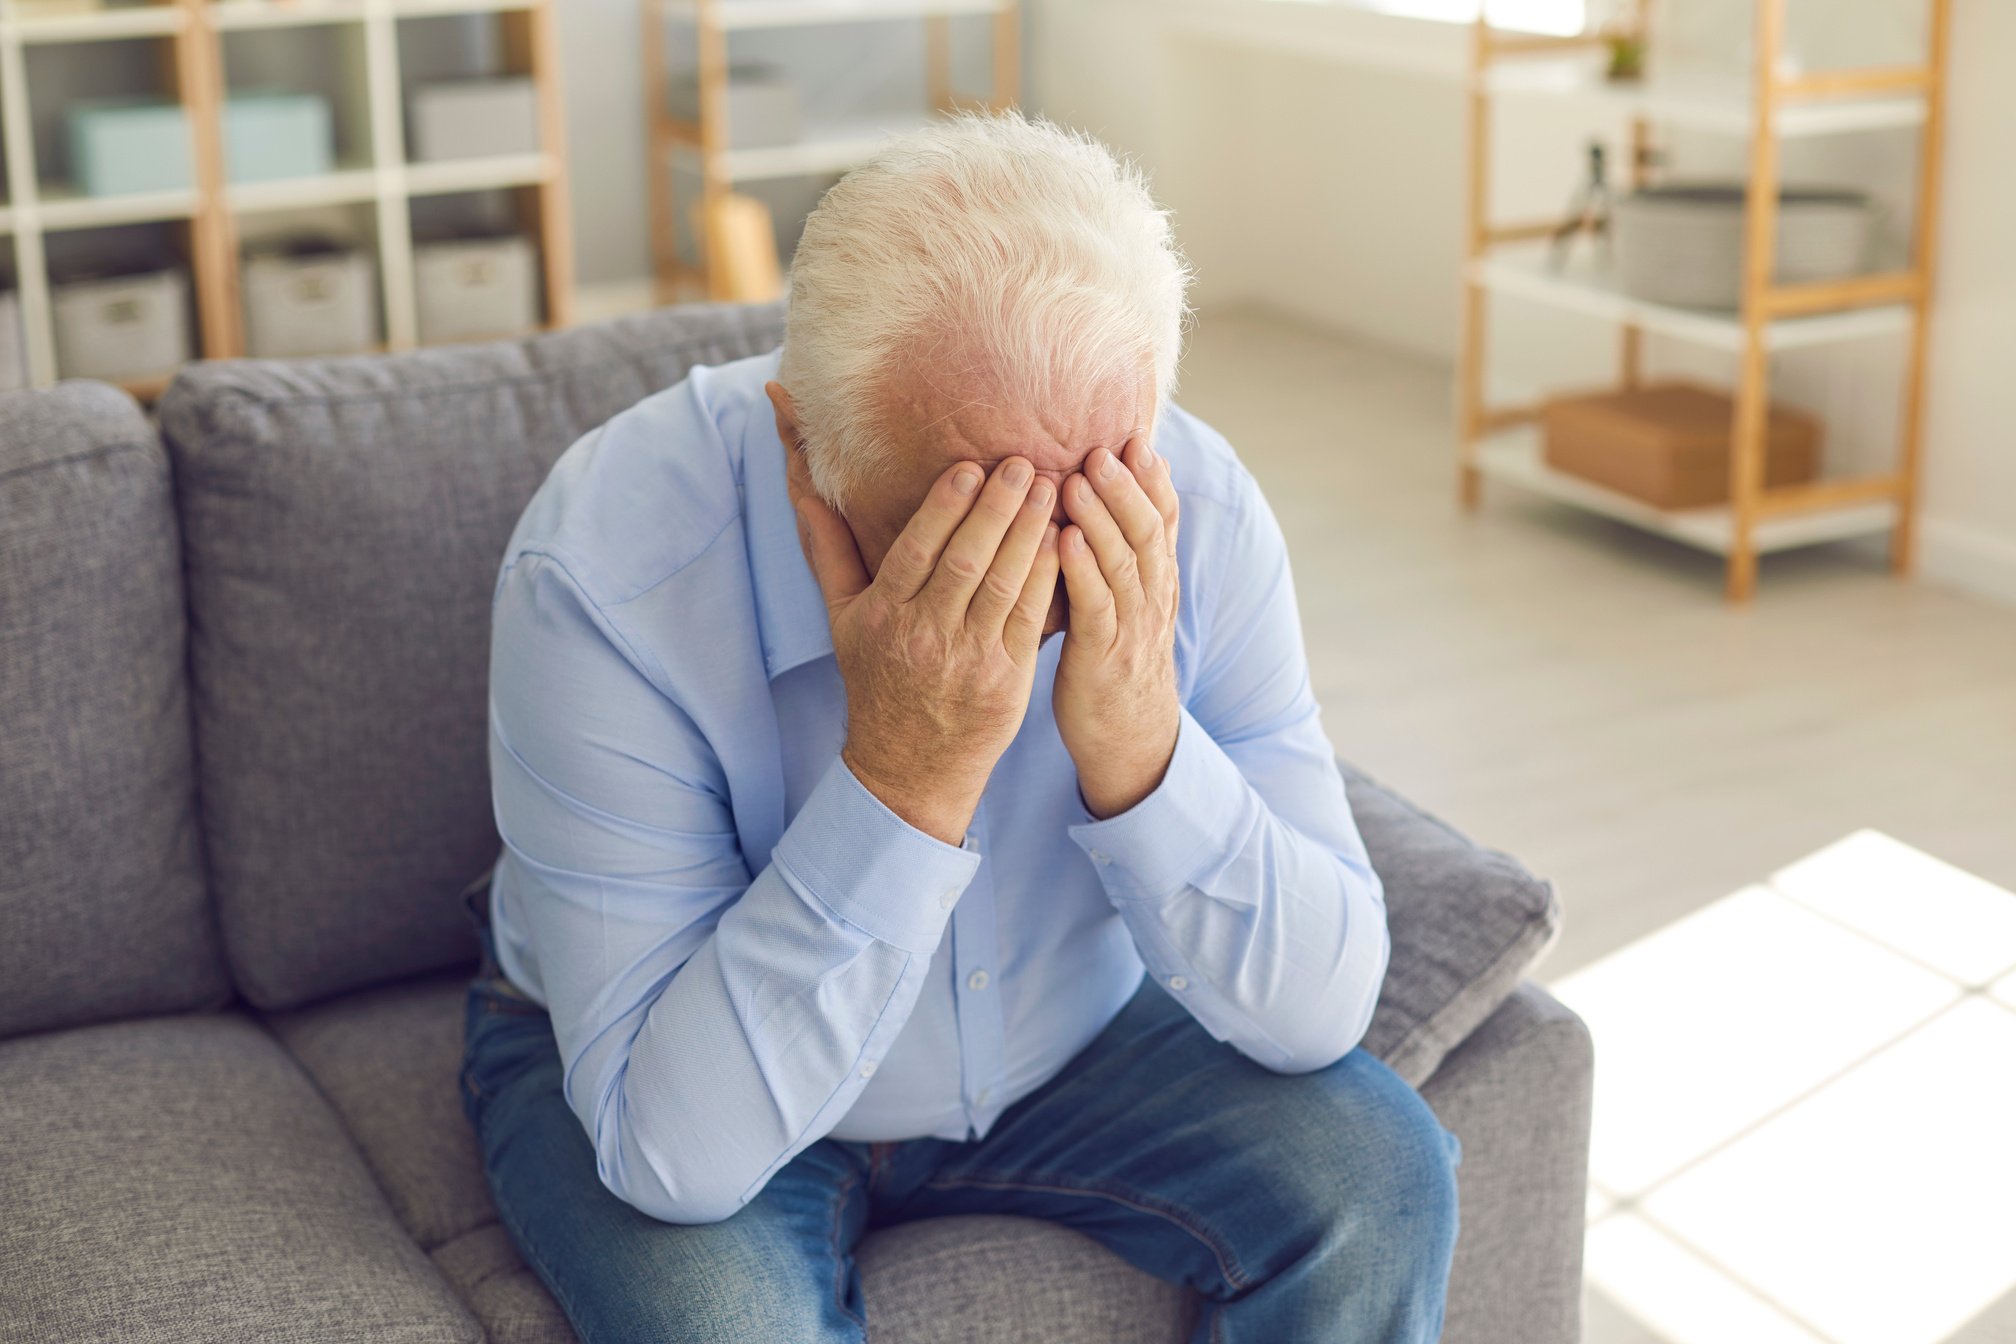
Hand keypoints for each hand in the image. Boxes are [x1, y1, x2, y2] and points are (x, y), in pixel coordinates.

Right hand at [796, 457, 1060, 845]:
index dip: (944, 508)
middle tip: (1020, 463)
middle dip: (996, 508)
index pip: (916, 551)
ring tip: (1047, 488)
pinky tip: (1061, 540)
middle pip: (965, 560)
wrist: (910, 764)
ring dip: (1029, 532)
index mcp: (884, 615)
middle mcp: (925, 635)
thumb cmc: (877, 680)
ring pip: (1003, 584)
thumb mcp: (843, 621)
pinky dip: (1047, 576)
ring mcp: (969, 658)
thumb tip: (807, 494)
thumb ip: (830, 553)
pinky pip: (1030, 617)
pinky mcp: (1006, 678)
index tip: (968, 468)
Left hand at [1054, 436, 1181, 818]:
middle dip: (1126, 487)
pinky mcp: (1105, 656)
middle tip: (1103, 448)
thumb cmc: (1114, 662)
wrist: (1128, 738)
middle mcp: (1153, 599)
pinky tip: (1063, 539)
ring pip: (1125, 562)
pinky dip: (1082, 568)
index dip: (1152, 480)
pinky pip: (1097, 606)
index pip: (1164, 521)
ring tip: (1077, 477)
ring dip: (1101, 517)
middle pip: (1148, 531)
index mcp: (1158, 583)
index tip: (1135, 439)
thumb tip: (1106, 501)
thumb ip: (1119, 557)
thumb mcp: (1126, 604)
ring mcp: (1133, 628)